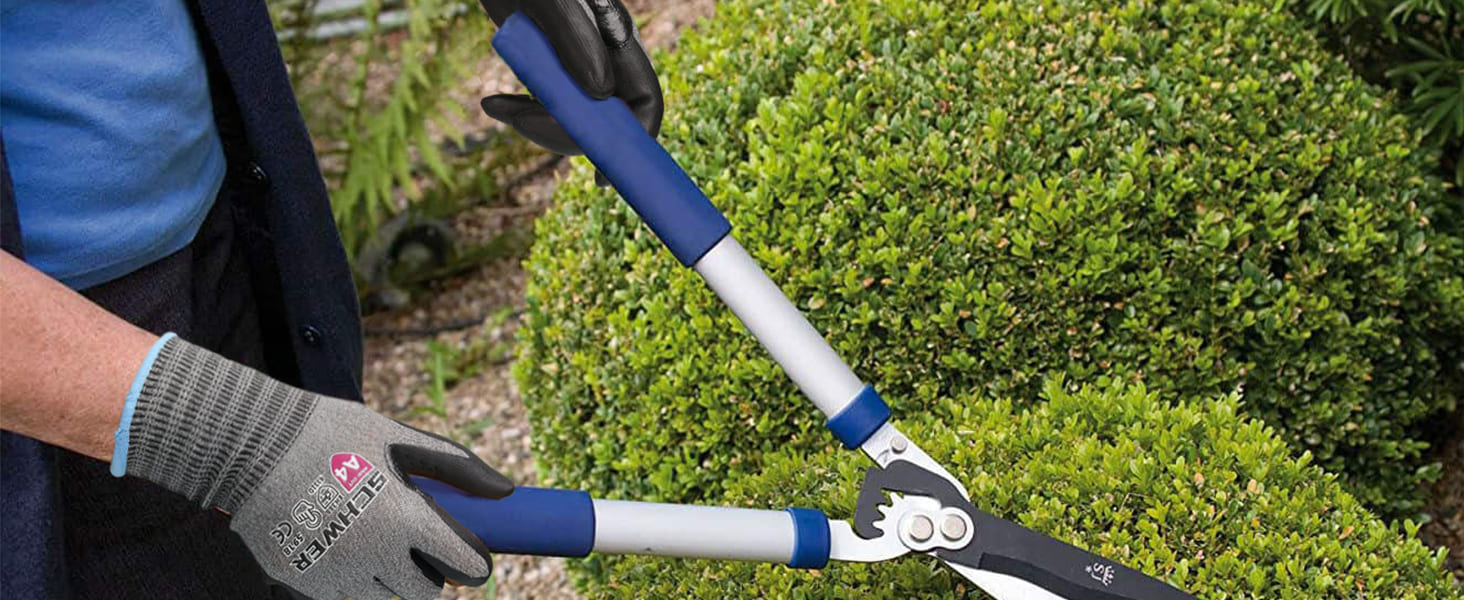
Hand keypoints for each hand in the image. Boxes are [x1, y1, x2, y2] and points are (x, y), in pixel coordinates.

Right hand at [116, 336, 512, 599]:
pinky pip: (342, 593)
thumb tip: (506, 491)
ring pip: (383, 595)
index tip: (470, 552)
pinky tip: (335, 538)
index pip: (465, 567)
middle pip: (426, 593)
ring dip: (386, 573)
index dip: (473, 561)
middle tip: (416, 540)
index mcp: (407, 521)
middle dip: (430, 572)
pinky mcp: (302, 584)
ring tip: (366, 528)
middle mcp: (375, 557)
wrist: (248, 444)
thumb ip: (456, 467)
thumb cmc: (332, 434)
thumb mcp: (399, 439)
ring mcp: (336, 576)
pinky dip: (347, 576)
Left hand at [478, 0, 661, 164]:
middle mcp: (602, 54)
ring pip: (574, 117)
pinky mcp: (547, 65)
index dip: (633, 142)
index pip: (643, 100)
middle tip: (521, 122)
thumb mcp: (549, 4)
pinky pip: (547, 104)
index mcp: (616, 38)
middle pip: (607, 118)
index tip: (604, 175)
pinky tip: (492, 104)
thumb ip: (575, 41)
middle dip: (568, 132)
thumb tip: (600, 95)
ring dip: (538, 123)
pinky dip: (521, 111)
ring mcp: (575, 62)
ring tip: (497, 107)